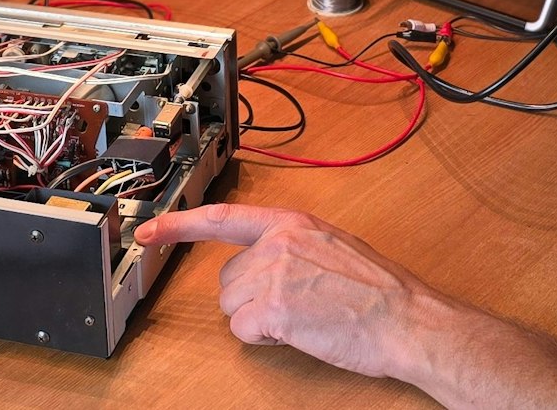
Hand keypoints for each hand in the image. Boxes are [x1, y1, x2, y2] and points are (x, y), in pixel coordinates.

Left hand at [136, 203, 438, 378]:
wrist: (407, 319)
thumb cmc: (381, 293)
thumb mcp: (334, 247)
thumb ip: (293, 246)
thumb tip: (266, 260)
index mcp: (293, 223)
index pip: (222, 218)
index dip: (179, 225)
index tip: (148, 231)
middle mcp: (278, 243)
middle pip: (227, 278)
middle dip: (251, 299)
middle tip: (296, 306)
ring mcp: (273, 274)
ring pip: (232, 307)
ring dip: (258, 320)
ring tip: (303, 318)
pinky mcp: (273, 308)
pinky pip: (243, 330)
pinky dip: (265, 338)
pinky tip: (298, 332)